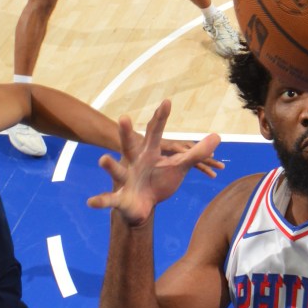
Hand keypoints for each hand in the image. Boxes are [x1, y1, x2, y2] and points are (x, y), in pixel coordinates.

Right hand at [87, 100, 221, 226]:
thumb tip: (218, 136)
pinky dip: (100, 201)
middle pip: (129, 145)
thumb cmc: (158, 181)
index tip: (167, 102)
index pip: (156, 133)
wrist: (142, 205)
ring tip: (103, 159)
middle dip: (126, 132)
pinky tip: (90, 202)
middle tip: (123, 117)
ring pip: (117, 171)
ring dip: (110, 166)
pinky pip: (108, 199)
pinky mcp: (120, 198)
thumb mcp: (178, 166)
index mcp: (150, 154)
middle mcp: (135, 163)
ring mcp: (125, 179)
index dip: (161, 118)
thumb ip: (197, 153)